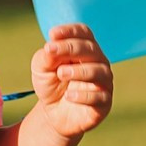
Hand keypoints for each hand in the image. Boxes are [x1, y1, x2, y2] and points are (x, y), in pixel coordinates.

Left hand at [31, 24, 113, 139]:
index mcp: (84, 49)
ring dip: (79, 70)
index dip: (70, 31)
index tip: (52, 34)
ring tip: (60, 73)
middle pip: (91, 49)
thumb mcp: (41, 68)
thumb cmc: (51, 84)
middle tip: (51, 51)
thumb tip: (51, 47)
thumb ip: (46, 56)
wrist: (54, 114)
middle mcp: (98, 62)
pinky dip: (84, 95)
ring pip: (99, 71)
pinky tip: (69, 96)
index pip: (84, 33)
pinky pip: (99, 96)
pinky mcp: (104, 102)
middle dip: (71, 48)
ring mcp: (103, 82)